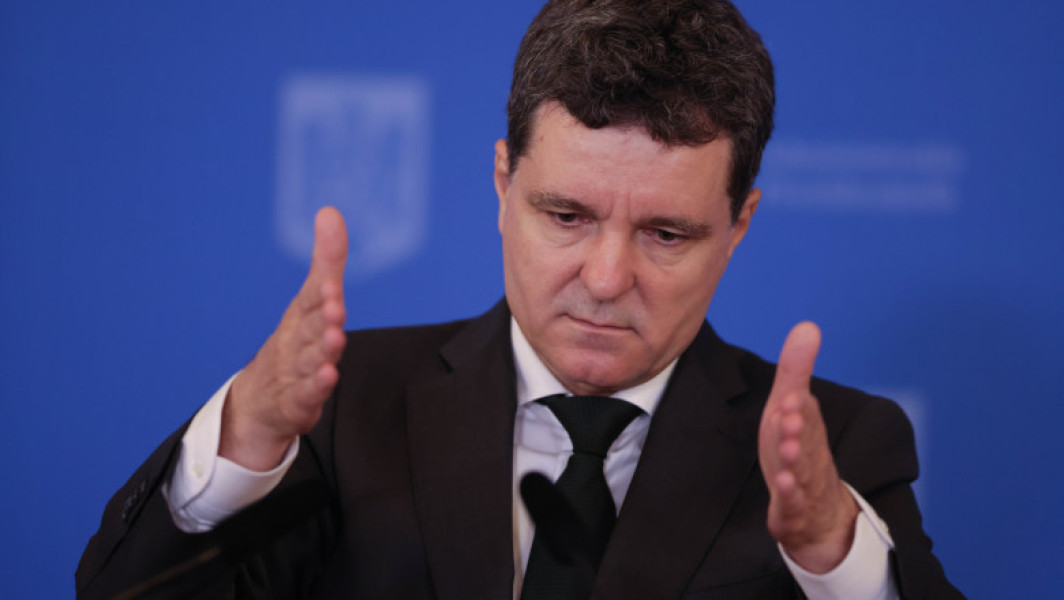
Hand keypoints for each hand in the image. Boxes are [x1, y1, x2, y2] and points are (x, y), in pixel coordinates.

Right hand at [220, 207, 348, 470]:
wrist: (258, 401)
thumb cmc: (294, 341)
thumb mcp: (312, 299)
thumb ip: (327, 259)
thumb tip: (330, 211)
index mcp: (300, 315)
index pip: (310, 299)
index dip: (321, 292)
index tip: (331, 283)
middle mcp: (297, 341)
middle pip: (310, 328)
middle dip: (323, 318)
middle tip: (334, 308)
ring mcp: (296, 372)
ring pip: (311, 360)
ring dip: (322, 350)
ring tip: (334, 339)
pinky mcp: (299, 401)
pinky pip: (308, 394)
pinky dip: (317, 386)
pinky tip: (328, 377)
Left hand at [758, 322, 858, 572]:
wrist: (818, 512)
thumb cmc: (798, 449)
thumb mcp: (791, 407)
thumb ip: (796, 370)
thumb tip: (808, 325)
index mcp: (806, 428)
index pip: (803, 414)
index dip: (797, 405)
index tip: (791, 394)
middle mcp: (808, 454)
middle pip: (805, 441)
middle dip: (799, 429)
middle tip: (790, 414)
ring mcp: (802, 484)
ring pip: (801, 472)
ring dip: (795, 461)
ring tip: (788, 449)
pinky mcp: (792, 510)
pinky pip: (792, 503)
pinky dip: (789, 495)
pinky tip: (783, 484)